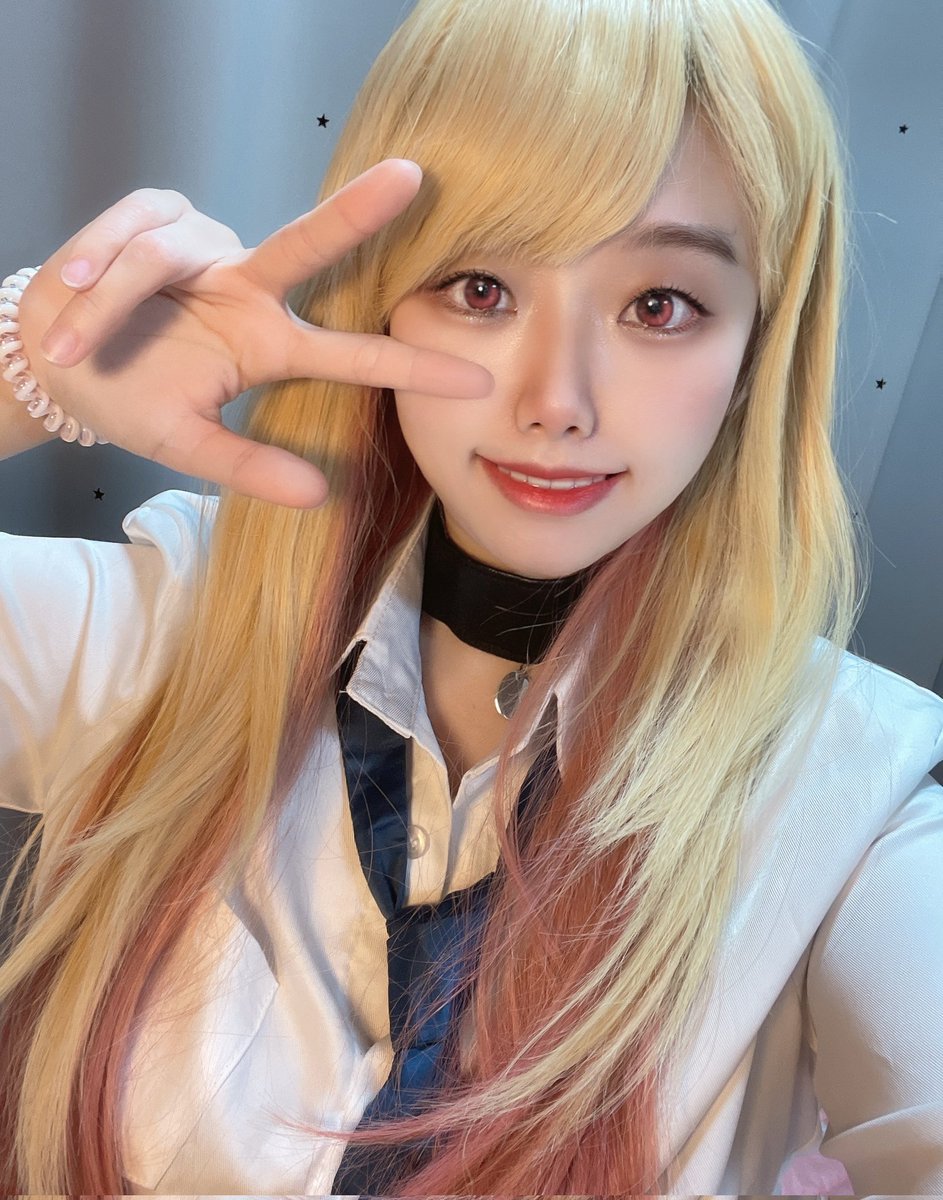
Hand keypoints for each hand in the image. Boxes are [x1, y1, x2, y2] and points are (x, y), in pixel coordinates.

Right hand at [18, 160, 492, 506]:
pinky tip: (73, 289)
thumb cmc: (127, 397)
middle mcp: (248, 288)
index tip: (476, 382)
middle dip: (356, 211)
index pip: (350, 355)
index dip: (410, 365)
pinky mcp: (156, 214)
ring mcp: (205, 247)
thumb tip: (318, 496)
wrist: (51, 358)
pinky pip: (126, 235)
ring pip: (165, 255)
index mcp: (266, 345)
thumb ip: (248, 468)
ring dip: (111, 299)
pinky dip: (94, 269)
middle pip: (308, 244)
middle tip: (412, 177)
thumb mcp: (184, 445)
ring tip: (75, 340)